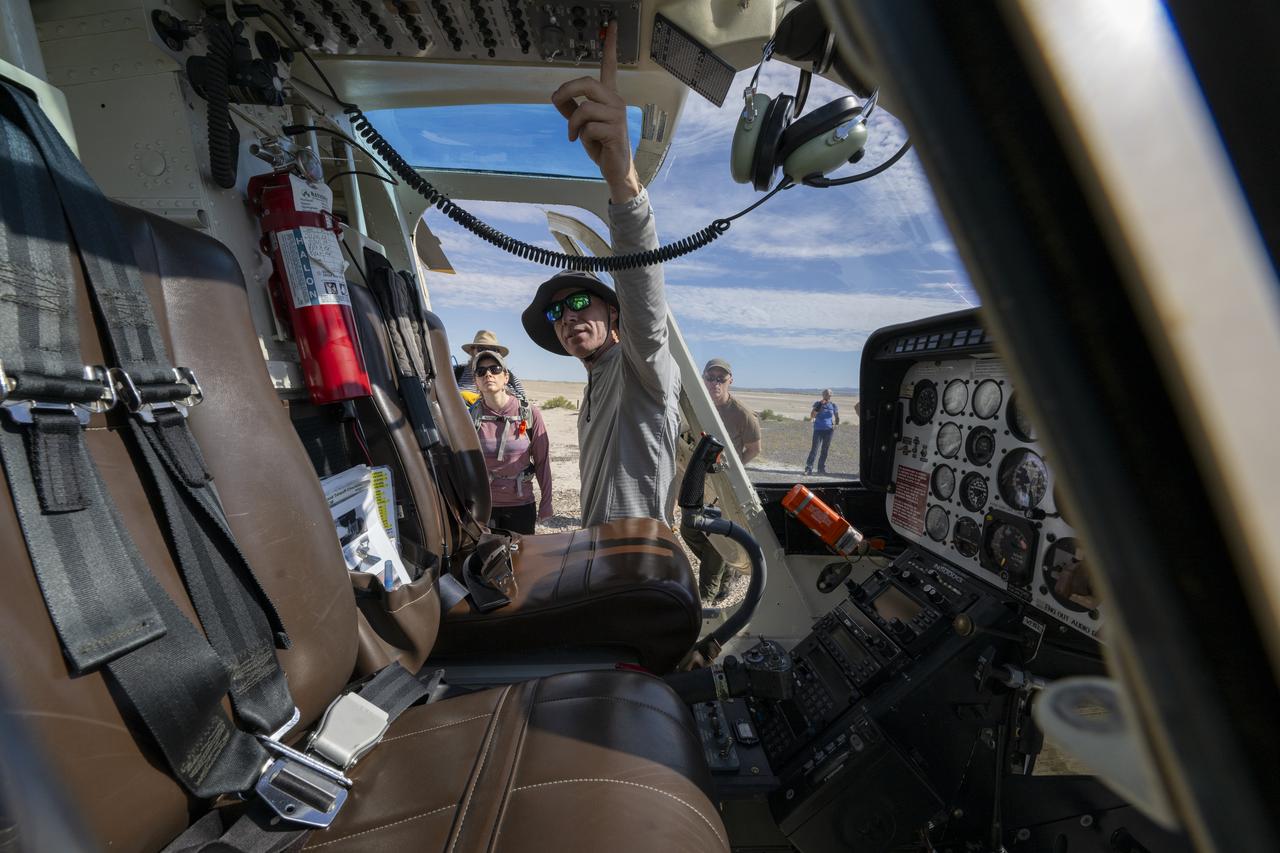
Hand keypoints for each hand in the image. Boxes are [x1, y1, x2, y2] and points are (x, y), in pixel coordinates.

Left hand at [551, 22, 640, 201]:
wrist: (615, 169)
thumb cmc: (601, 144)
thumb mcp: (581, 124)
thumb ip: (570, 108)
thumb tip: (556, 96)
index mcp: (608, 96)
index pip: (610, 66)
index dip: (611, 45)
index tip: (612, 25)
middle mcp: (615, 101)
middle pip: (587, 83)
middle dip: (566, 91)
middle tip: (555, 99)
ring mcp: (617, 116)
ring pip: (584, 109)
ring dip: (572, 125)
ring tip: (573, 136)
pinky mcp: (615, 131)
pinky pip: (588, 128)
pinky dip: (581, 137)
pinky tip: (587, 144)